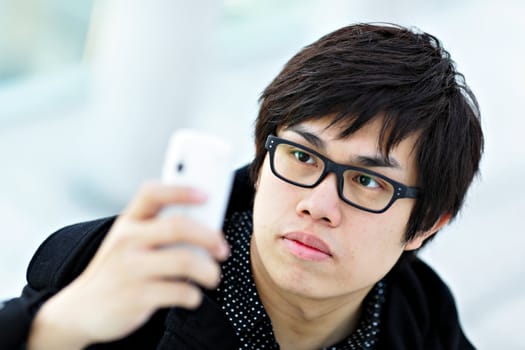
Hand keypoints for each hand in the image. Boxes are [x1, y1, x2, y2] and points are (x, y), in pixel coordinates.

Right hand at [28, 182, 229, 348]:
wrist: (80, 310)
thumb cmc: (117, 271)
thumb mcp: (129, 243)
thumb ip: (159, 231)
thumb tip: (205, 226)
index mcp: (128, 222)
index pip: (154, 193)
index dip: (182, 190)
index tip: (207, 195)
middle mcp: (127, 240)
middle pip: (178, 227)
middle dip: (210, 237)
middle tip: (222, 249)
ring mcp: (130, 268)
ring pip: (185, 261)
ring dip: (209, 270)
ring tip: (213, 277)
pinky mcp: (135, 296)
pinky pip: (180, 291)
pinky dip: (194, 295)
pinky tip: (191, 295)